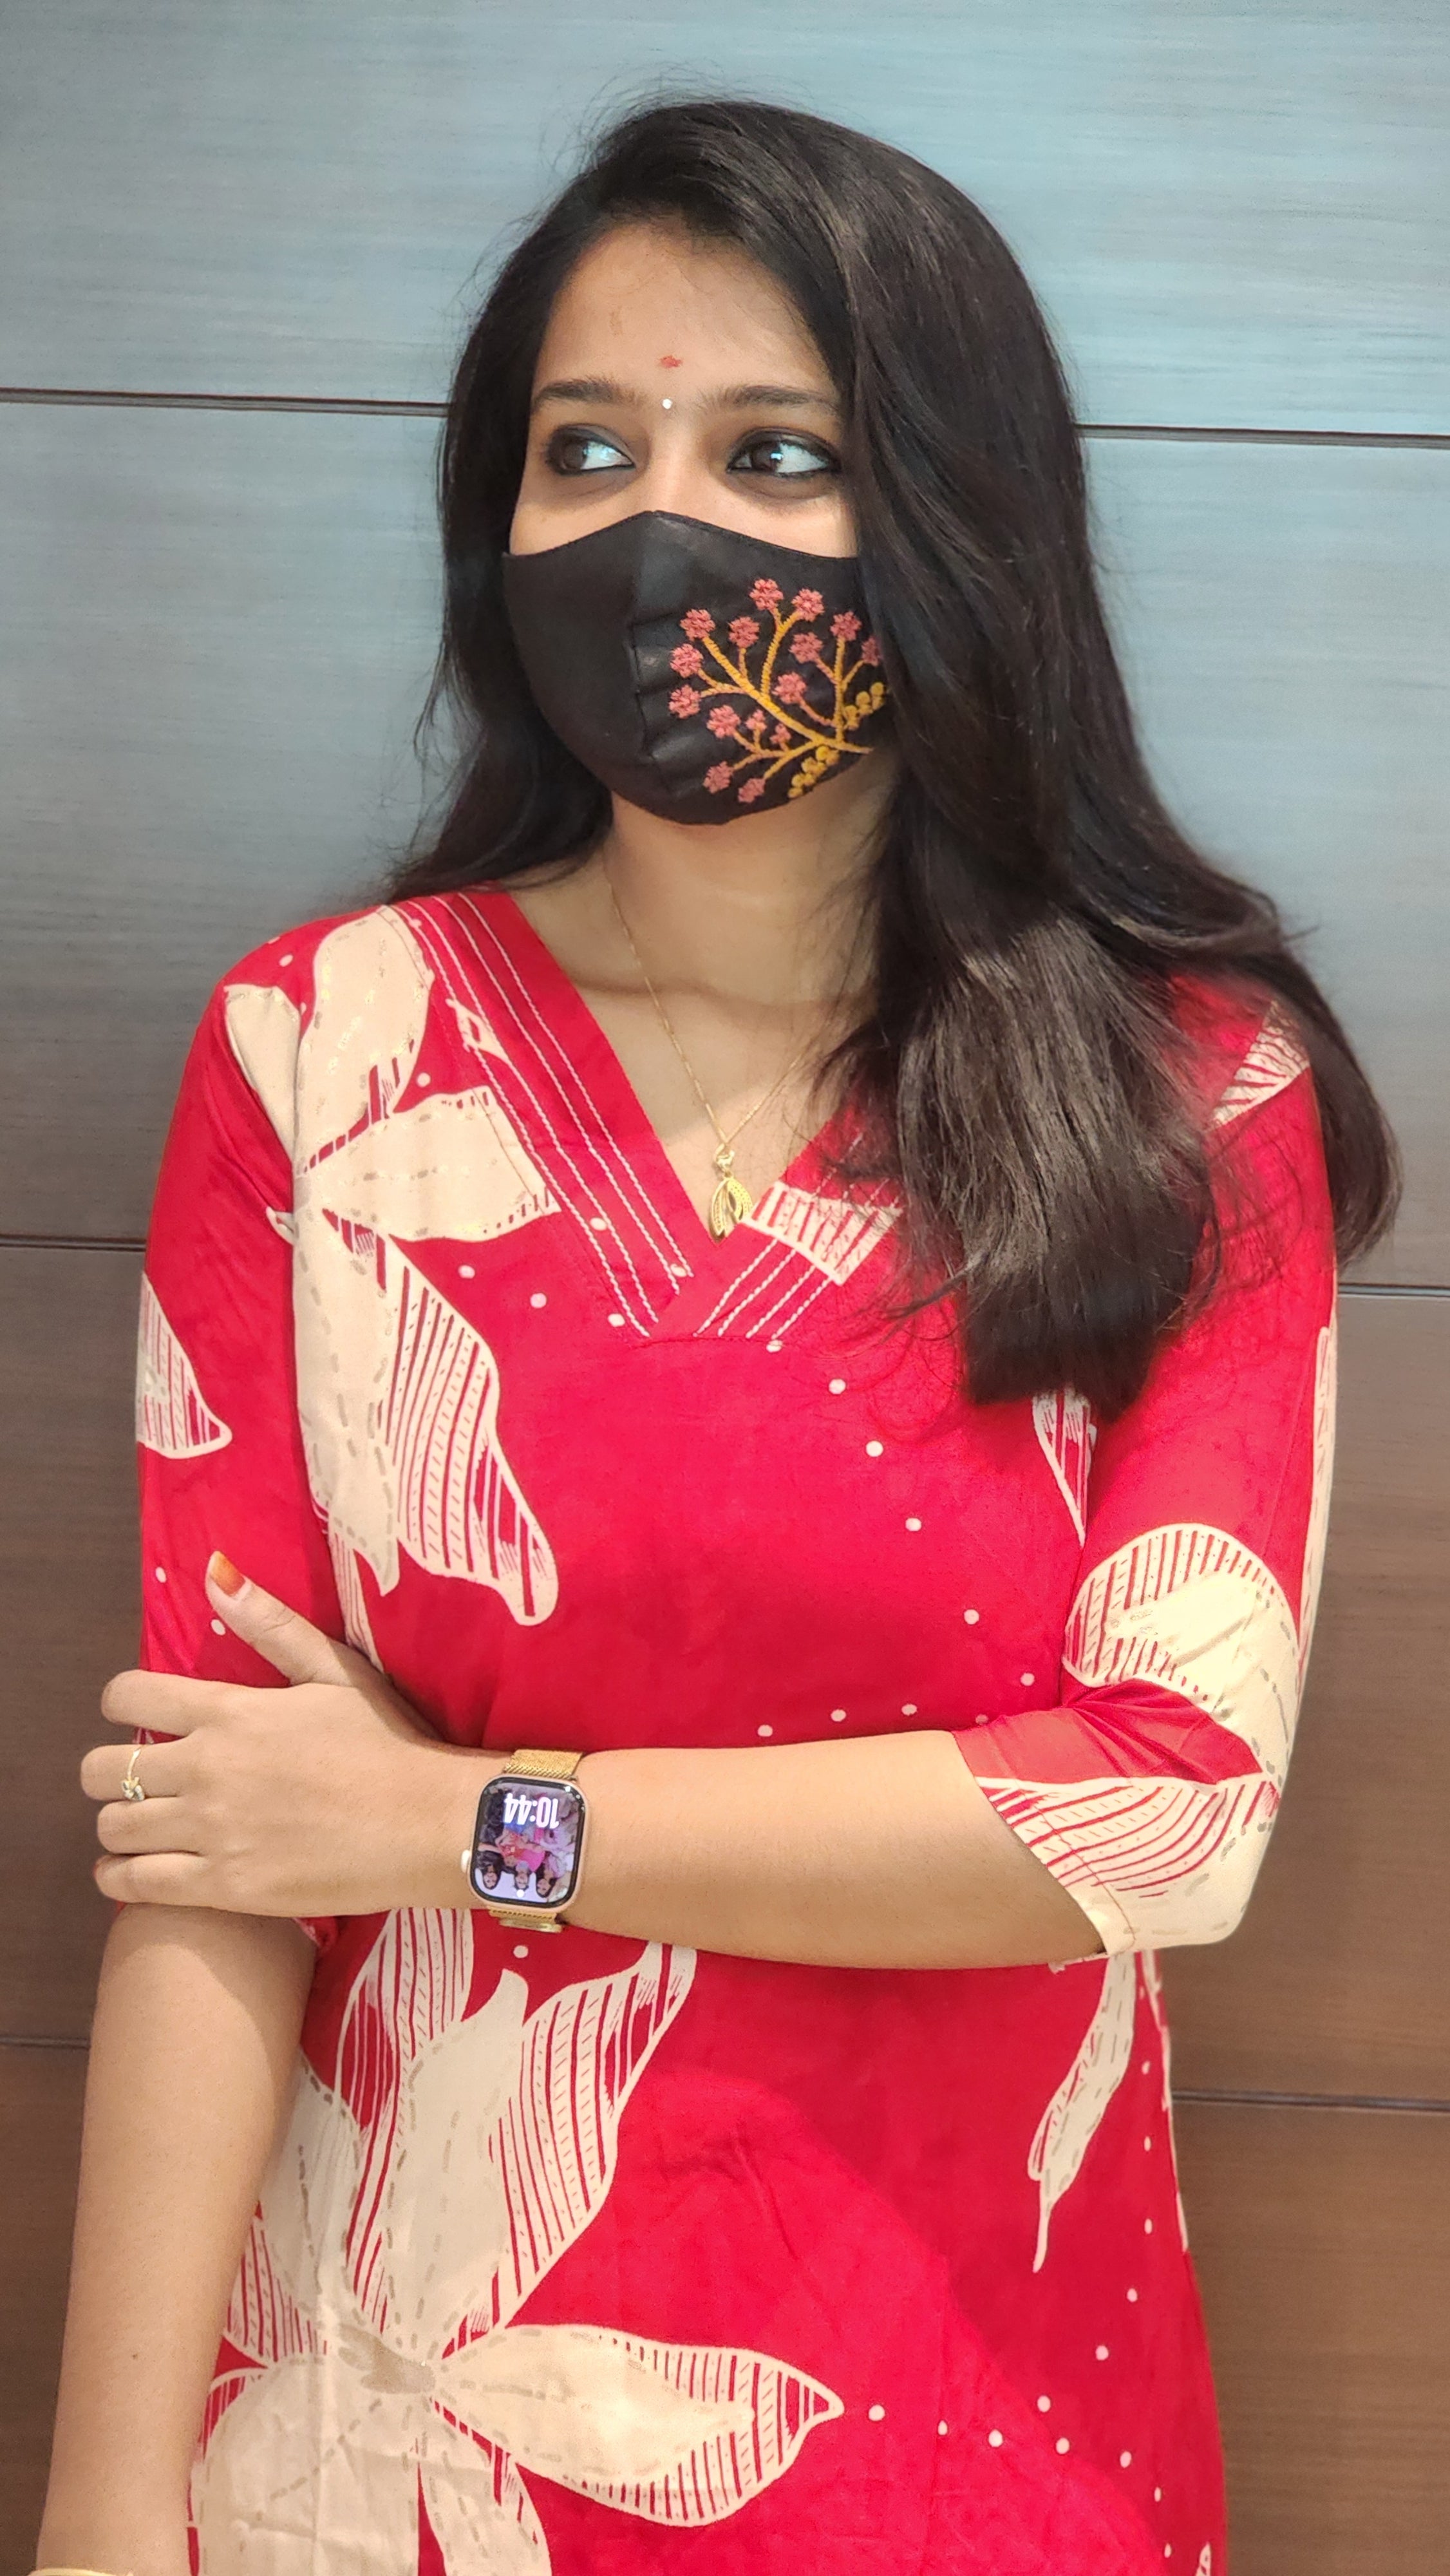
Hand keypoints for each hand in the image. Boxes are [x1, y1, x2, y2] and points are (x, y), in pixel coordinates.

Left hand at [83, 1556, 493, 1915]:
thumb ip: (271, 1624)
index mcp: (228, 1711)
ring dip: (116, 1823)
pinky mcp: (223, 1887)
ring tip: (141, 1825)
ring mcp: (211, 1831)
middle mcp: (206, 1769)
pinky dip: (118, 1877)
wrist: (427, 1824)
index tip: (135, 1714)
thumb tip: (214, 1570)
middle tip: (137, 1777)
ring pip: (114, 1827)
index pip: (127, 1696)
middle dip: (105, 1768)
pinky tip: (131, 1870)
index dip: (119, 1702)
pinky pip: (135, 1884)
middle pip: (101, 1768)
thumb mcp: (335, 1670)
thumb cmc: (387, 1741)